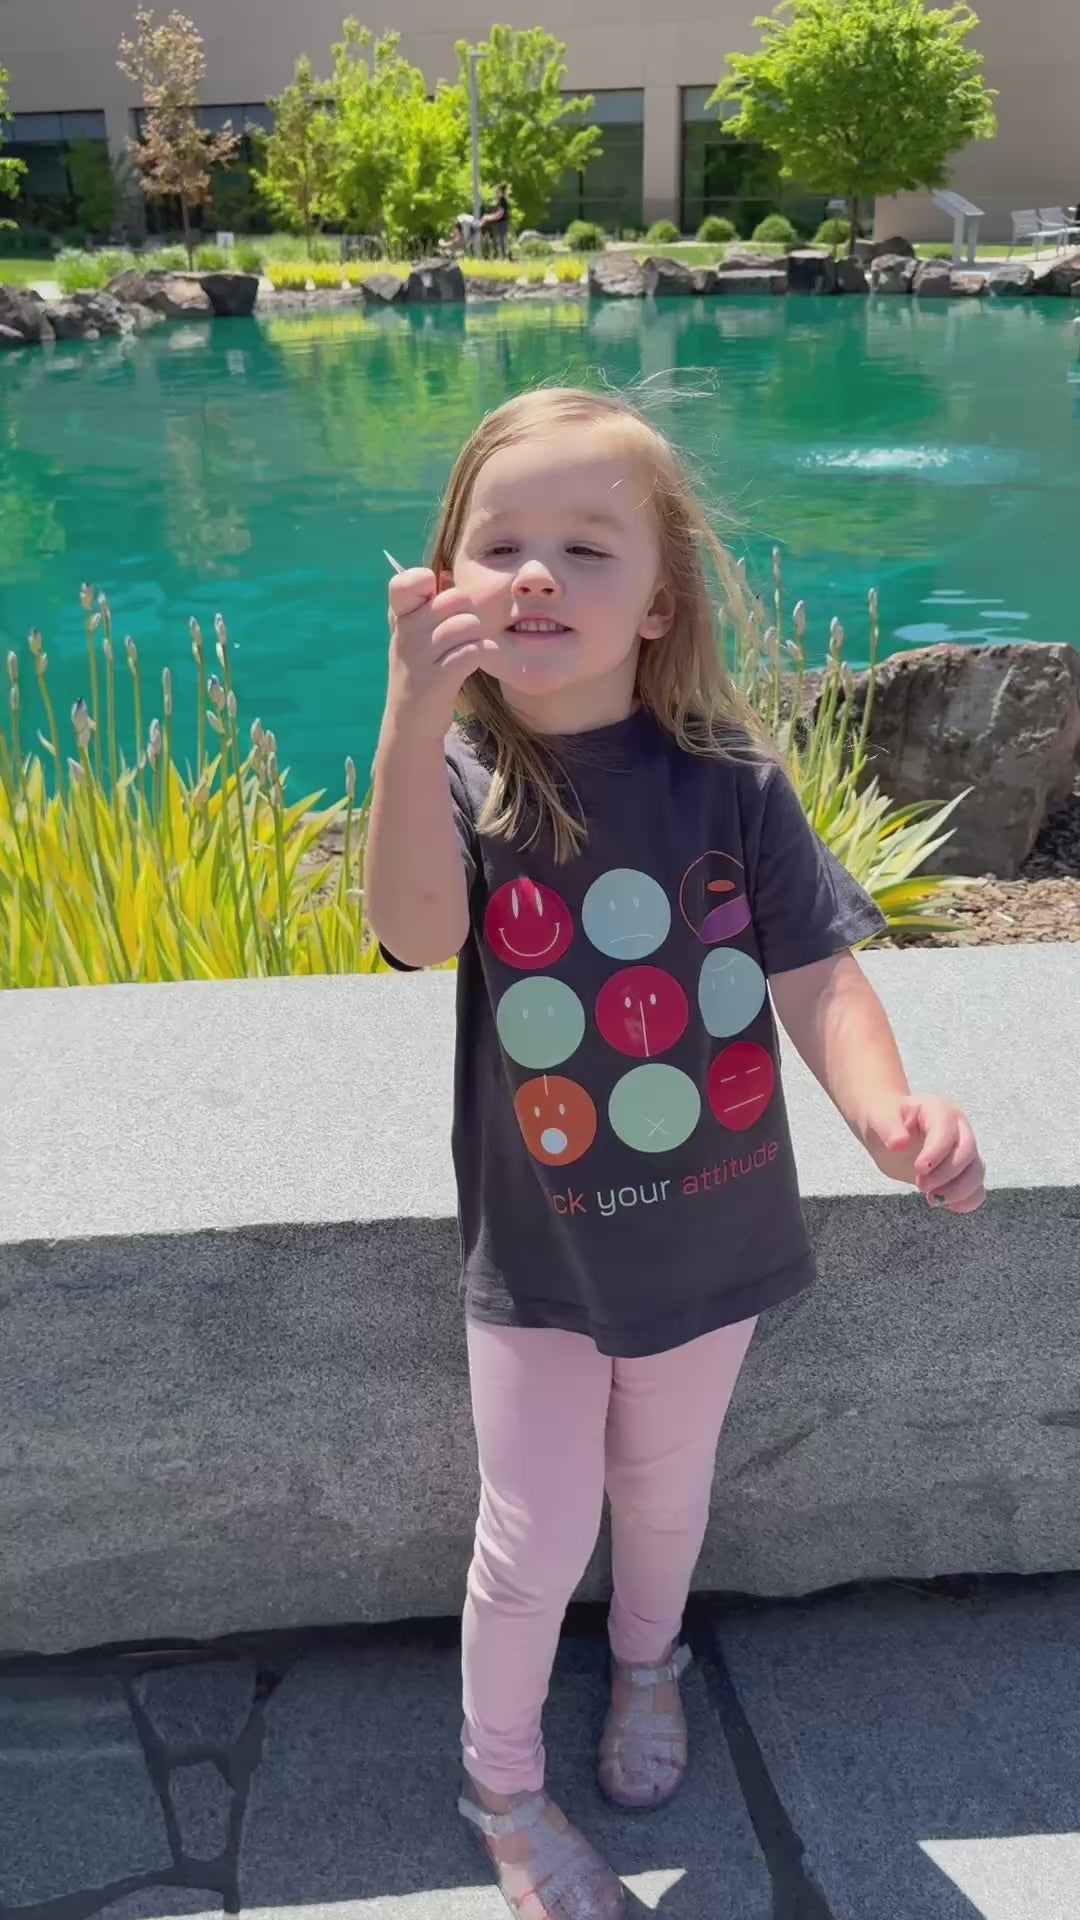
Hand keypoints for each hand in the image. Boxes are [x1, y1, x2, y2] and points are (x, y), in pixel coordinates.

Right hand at [385, 566, 501, 738]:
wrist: (411, 724)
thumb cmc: (421, 672)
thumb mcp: (415, 637)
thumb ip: (428, 606)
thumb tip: (447, 575)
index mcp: (399, 619)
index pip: (406, 583)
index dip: (426, 582)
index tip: (435, 599)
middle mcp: (405, 634)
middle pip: (454, 600)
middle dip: (470, 613)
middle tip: (469, 631)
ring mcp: (419, 657)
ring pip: (466, 624)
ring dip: (480, 635)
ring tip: (476, 647)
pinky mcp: (438, 680)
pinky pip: (473, 650)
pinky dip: (485, 652)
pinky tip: (481, 659)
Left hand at [866, 1093, 985, 1213]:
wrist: (888, 1129)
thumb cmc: (886, 1120)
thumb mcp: (881, 1119)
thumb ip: (889, 1129)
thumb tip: (898, 1144)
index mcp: (938, 1110)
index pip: (946, 1132)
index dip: (936, 1153)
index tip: (918, 1170)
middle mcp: (958, 1127)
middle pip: (967, 1152)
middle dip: (946, 1174)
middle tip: (921, 1185)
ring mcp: (964, 1149)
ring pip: (976, 1171)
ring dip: (958, 1190)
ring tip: (932, 1199)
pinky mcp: (964, 1170)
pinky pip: (977, 1187)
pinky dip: (968, 1200)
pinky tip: (950, 1206)